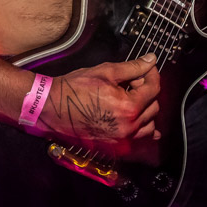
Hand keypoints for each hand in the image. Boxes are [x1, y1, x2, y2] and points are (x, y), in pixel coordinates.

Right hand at [37, 54, 160, 152]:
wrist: (52, 107)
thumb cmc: (74, 88)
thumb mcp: (106, 71)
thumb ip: (132, 67)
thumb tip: (150, 60)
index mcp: (128, 107)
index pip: (153, 89)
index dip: (152, 74)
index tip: (147, 67)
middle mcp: (129, 127)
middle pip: (154, 107)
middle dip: (147, 91)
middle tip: (133, 81)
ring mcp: (122, 139)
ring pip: (149, 125)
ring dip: (146, 110)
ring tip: (131, 99)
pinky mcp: (114, 145)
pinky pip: (138, 139)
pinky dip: (141, 129)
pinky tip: (135, 119)